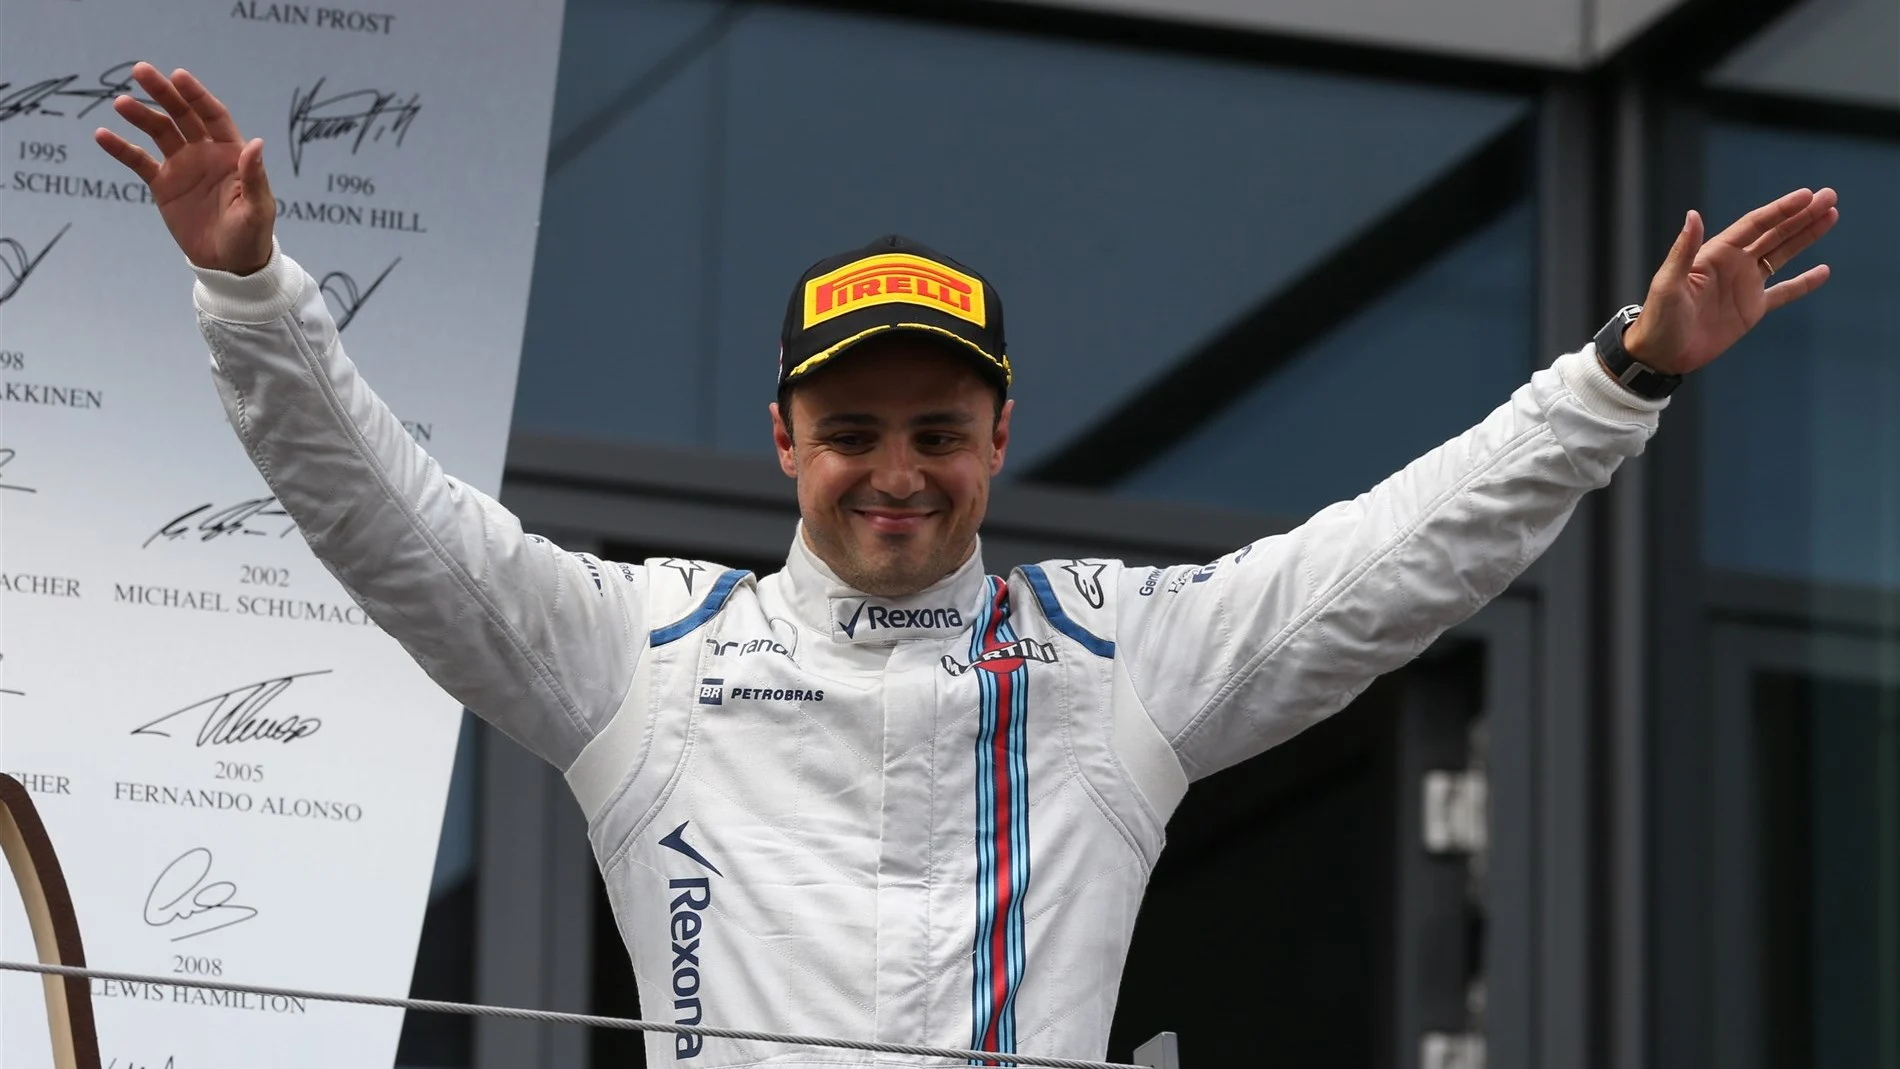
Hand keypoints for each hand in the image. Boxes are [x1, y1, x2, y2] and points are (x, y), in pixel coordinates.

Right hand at [93, 63, 275, 275]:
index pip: (212, 116)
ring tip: (119, 102)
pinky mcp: (163, 185)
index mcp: (231, 154)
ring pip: (159, 132)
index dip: (196, 95)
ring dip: (140, 115)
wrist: (229, 264)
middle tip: (140, 71)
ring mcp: (182, 166)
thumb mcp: (257, 209)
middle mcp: (205, 153)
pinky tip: (102, 135)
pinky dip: (121, 148)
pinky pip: (139, 161)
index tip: (178, 76)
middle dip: (163, 93)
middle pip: (182, 116)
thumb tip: (255, 144)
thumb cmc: (251, 236)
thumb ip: (254, 177)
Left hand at [1622, 188, 1836, 375]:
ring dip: (1805, 237)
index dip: (1781, 210)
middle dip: (1801, 216)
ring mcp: (1744, 286)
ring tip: (1831, 216)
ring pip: (1782, 255)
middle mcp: (1733, 264)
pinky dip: (1803, 283)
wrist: (1660, 355)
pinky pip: (1783, 292)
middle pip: (1774, 233)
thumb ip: (1683, 250)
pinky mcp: (1751, 309)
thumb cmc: (1658, 318)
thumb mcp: (1668, 283)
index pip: (1755, 224)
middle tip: (1830, 196)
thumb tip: (1692, 215)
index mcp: (1716, 254)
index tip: (1807, 195)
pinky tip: (1823, 271)